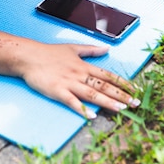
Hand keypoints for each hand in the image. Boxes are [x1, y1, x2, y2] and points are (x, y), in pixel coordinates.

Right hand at [19, 43, 139, 118]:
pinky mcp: (58, 91)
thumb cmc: (49, 53)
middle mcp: (79, 74)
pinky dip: (82, 109)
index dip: (122, 83)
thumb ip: (91, 50)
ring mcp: (69, 83)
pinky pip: (72, 102)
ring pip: (92, 94)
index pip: (108, 75)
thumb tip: (107, 48)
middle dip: (121, 95)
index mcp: (84, 65)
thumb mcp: (72, 48)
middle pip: (104, 86)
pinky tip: (91, 116)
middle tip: (135, 103)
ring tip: (121, 109)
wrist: (29, 57)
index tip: (135, 89)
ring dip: (107, 102)